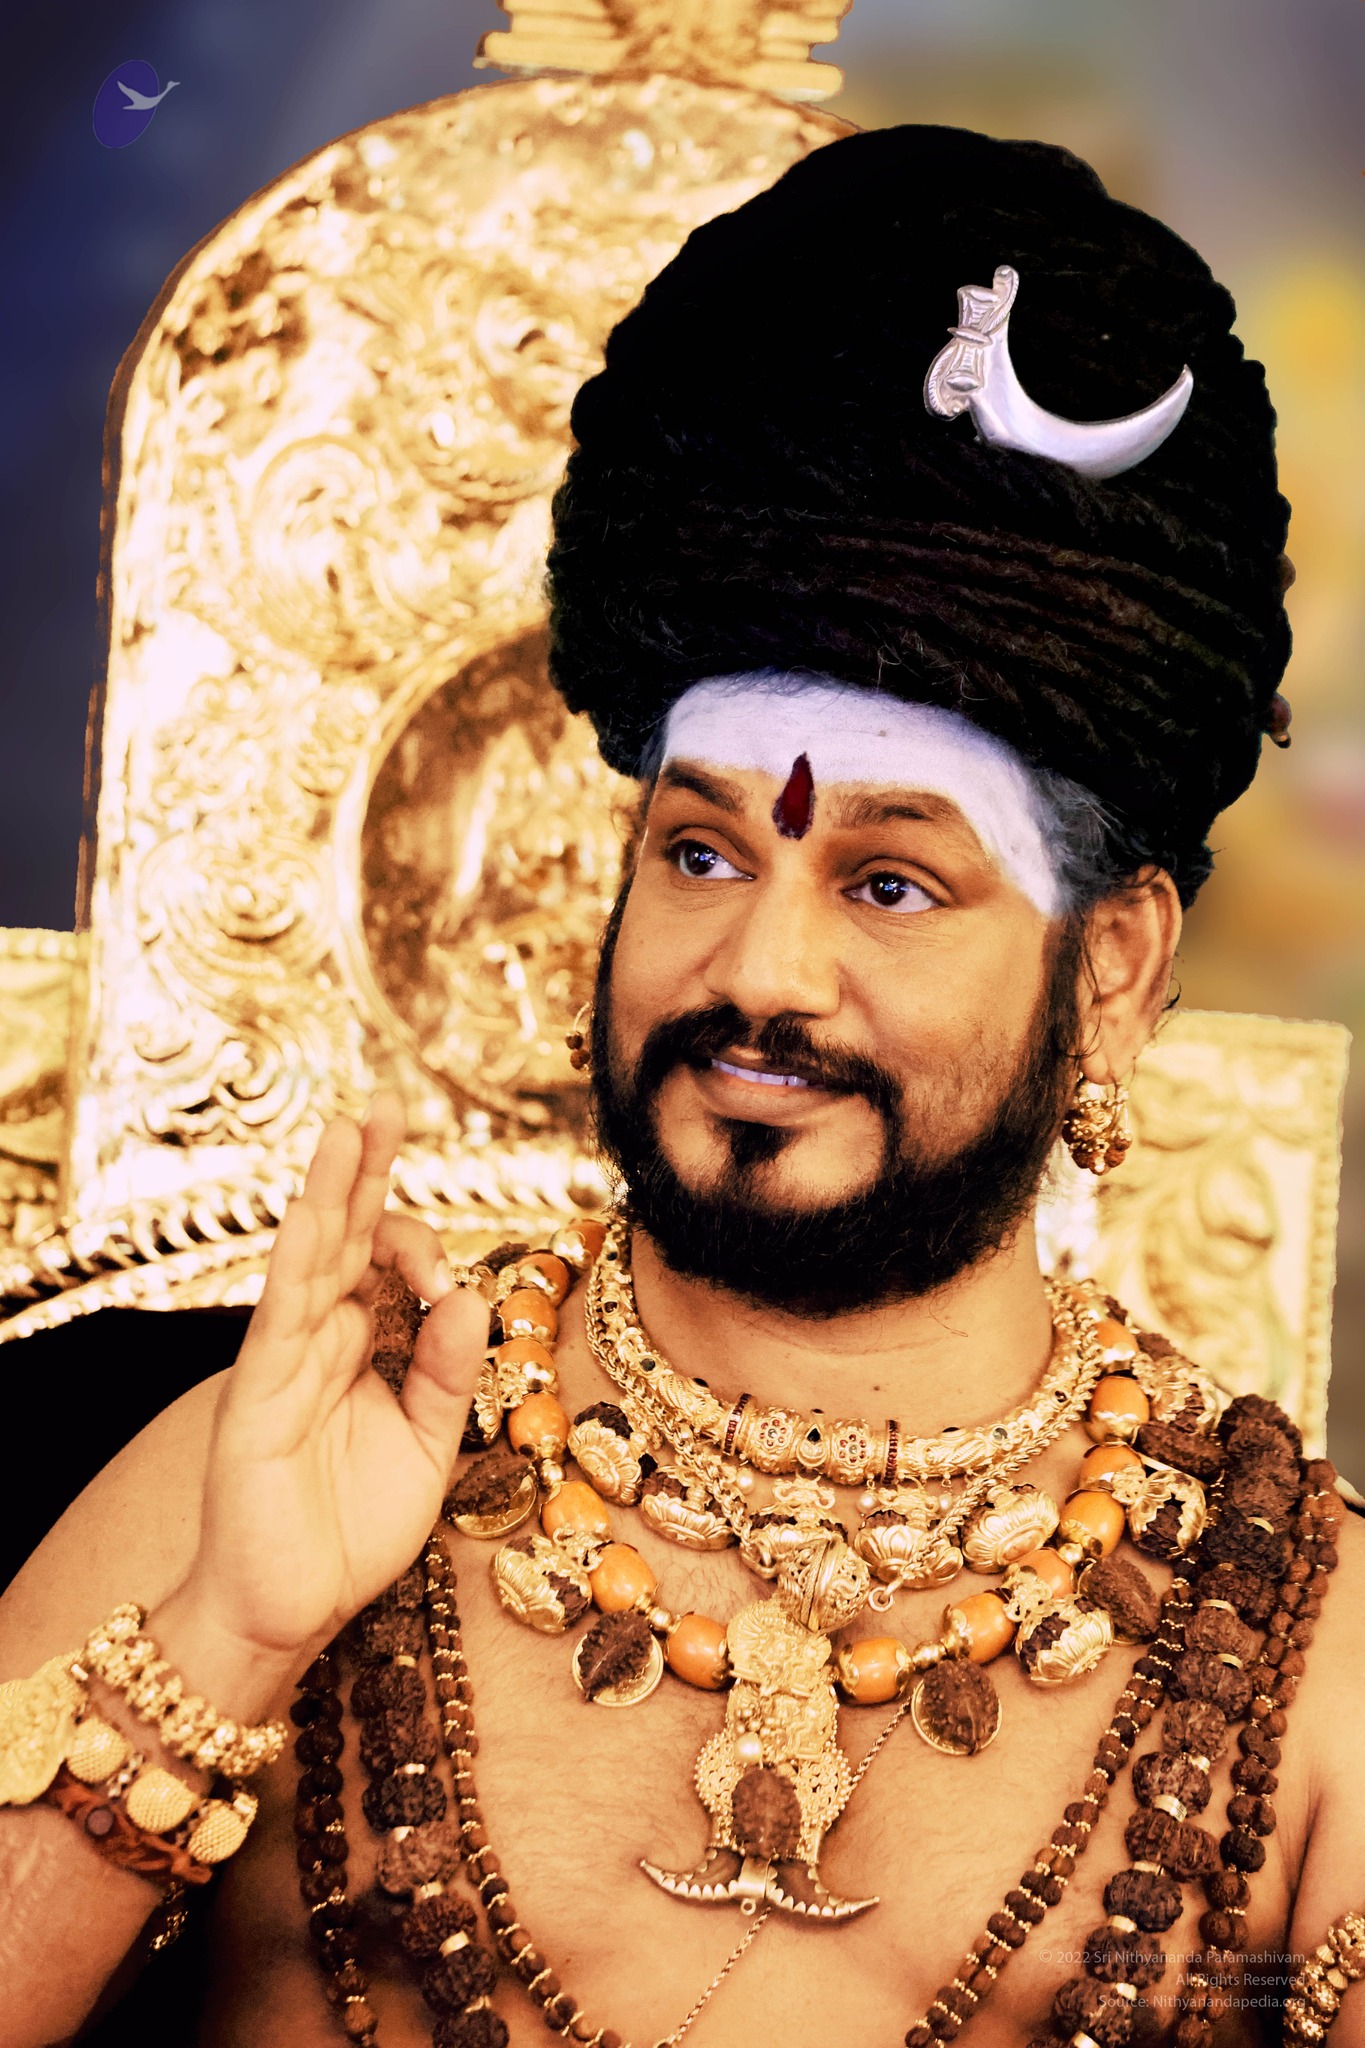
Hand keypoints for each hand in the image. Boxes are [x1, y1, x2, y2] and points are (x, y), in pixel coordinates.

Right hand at [173, 1094, 487, 1679]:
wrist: (290, 1614)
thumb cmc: (349, 1532)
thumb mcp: (427, 1444)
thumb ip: (448, 1371)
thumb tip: (474, 1295)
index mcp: (357, 1347)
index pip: (384, 1265)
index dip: (424, 1250)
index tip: (453, 1281)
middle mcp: (317, 1340)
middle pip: (344, 1236)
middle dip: (365, 1168)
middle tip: (384, 1100)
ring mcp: (283, 1362)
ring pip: (311, 1257)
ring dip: (330, 1189)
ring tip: (348, 1123)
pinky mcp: (258, 1394)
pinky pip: (281, 1315)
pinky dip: (298, 1258)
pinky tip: (312, 1210)